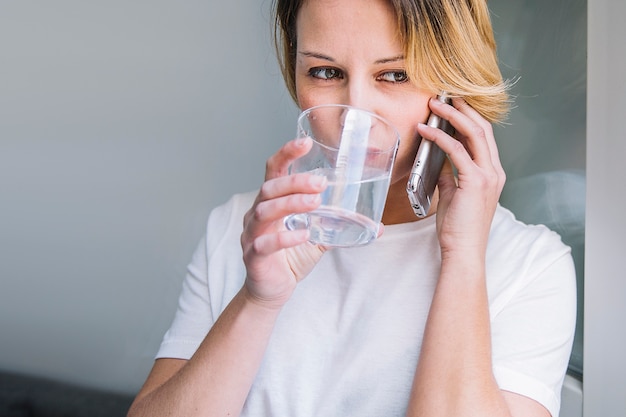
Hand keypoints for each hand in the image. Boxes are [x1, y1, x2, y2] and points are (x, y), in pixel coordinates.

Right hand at [240, 137, 328, 308]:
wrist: (272, 291)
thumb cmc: (291, 258)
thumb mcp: (317, 237)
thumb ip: (339, 226)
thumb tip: (377, 225)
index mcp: (272, 202)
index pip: (274, 170)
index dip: (287, 153)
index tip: (305, 142)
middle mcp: (257, 213)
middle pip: (269, 188)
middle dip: (295, 182)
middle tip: (320, 183)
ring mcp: (252, 234)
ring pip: (264, 211)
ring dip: (291, 203)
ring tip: (315, 203)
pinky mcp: (253, 256)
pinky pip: (265, 243)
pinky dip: (284, 237)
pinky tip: (302, 235)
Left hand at [417, 97, 505, 257]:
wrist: (463, 250)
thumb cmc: (457, 228)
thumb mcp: (453, 195)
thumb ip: (450, 176)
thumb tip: (439, 163)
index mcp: (491, 173)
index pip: (483, 137)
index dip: (469, 117)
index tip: (452, 104)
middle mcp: (494, 171)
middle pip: (482, 128)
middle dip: (463, 108)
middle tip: (444, 94)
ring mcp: (488, 176)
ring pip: (474, 133)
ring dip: (452, 115)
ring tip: (434, 103)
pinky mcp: (476, 182)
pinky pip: (457, 150)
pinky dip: (440, 137)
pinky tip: (426, 130)